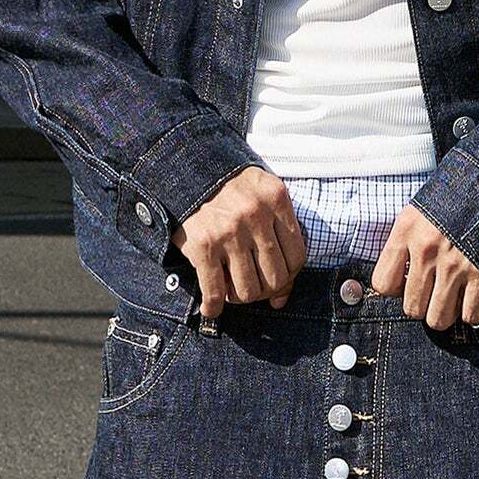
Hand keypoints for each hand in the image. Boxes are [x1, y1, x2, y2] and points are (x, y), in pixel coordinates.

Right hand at [169, 168, 307, 318]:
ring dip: (241, 298)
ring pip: (248, 290)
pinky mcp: (203, 245)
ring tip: (232, 291)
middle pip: (275, 277)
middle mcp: (255, 215)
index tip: (277, 280)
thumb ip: (279, 236)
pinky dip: (214, 306)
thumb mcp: (260, 195)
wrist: (182, 169)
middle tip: (253, 287)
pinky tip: (212, 308)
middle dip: (265, 290)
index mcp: (276, 199)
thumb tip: (282, 298)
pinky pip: (215, 291)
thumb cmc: (227, 187)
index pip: (297, 257)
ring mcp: (229, 232)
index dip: (289, 276)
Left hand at [369, 205, 478, 330]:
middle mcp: (427, 250)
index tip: (407, 281)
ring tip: (452, 298)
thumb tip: (401, 273)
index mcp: (407, 230)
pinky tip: (473, 297)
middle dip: (423, 305)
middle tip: (433, 291)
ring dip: (446, 312)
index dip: (394, 290)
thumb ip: (407, 238)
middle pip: (412, 308)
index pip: (382, 284)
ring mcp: (455, 265)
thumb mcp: (422, 207)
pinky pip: (472, 315)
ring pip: (438, 319)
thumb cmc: (458, 195)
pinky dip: (473, 312)